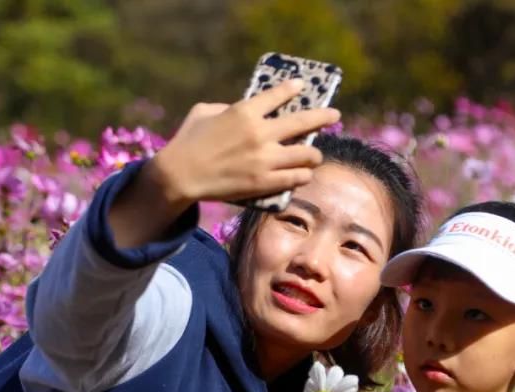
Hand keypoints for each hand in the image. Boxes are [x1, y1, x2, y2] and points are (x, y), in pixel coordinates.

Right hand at [150, 80, 340, 205]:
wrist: (180, 175)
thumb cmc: (188, 140)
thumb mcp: (204, 112)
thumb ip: (228, 107)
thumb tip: (245, 111)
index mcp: (245, 111)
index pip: (280, 95)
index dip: (294, 89)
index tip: (303, 86)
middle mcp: (261, 133)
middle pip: (305, 122)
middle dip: (324, 116)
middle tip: (335, 115)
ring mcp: (265, 159)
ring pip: (307, 154)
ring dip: (314, 153)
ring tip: (314, 155)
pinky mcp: (264, 182)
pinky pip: (296, 178)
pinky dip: (302, 175)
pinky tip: (303, 174)